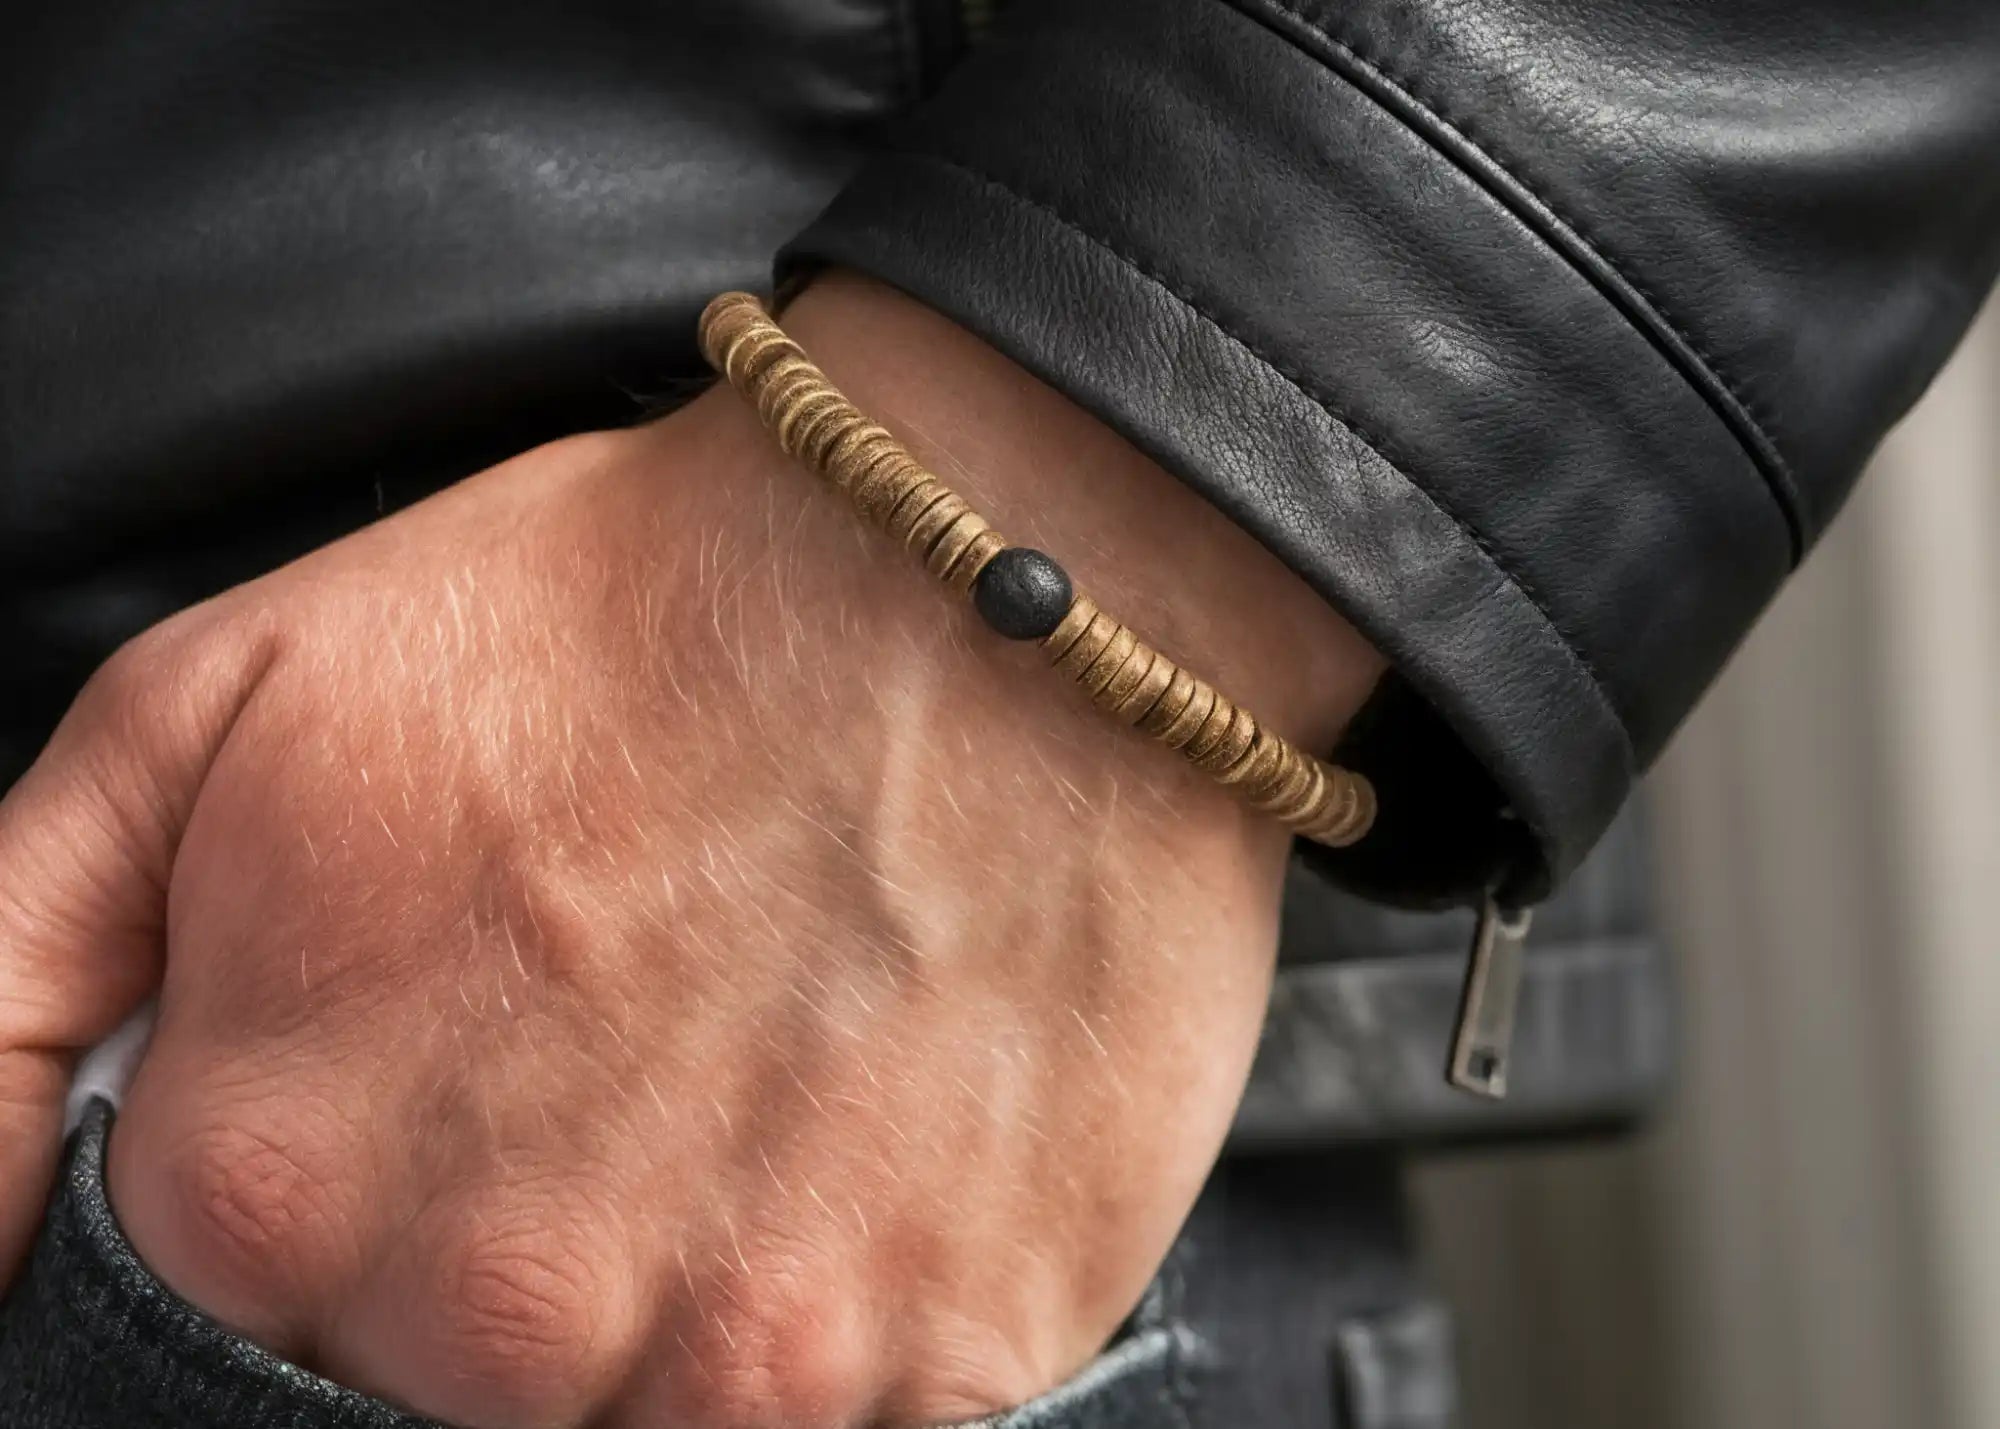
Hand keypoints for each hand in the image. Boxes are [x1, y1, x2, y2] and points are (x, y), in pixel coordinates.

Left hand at [0, 274, 1381, 1425]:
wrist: (991, 578)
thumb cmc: (632, 611)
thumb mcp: (215, 709)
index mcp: (275, 1176)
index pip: (203, 1346)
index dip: (326, 1221)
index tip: (426, 1127)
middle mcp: (494, 1313)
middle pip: (430, 1403)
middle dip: (492, 1275)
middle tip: (602, 1091)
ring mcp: (741, 1363)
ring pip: (631, 1425)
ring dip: (667, 1312)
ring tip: (736, 1114)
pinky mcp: (951, 1363)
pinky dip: (827, 1325)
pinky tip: (846, 1163)